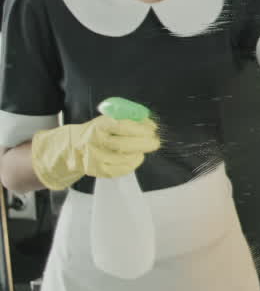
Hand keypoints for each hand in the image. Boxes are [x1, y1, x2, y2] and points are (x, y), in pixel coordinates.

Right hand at [31, 116, 160, 190]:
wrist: (73, 147)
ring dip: (138, 154)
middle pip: (122, 144)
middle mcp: (93, 142)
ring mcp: (93, 158)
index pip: (120, 125)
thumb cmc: (98, 131)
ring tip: (143, 149)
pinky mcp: (96, 170)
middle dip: (144, 143)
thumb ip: (131, 119)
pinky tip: (136, 158)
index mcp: (98, 125)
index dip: (139, 128)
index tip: (152, 130)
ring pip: (122, 159)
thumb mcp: (110, 119)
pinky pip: (118, 170)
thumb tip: (151, 125)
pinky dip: (131, 164)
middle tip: (155, 142)